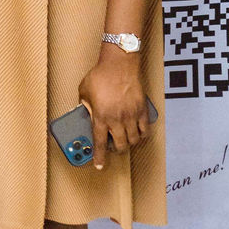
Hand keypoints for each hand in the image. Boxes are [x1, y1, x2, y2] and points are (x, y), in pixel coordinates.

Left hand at [77, 52, 151, 170]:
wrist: (119, 64)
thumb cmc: (101, 75)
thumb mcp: (84, 92)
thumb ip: (85, 106)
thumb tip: (86, 114)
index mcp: (100, 117)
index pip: (99, 143)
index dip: (99, 157)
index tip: (99, 165)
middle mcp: (117, 119)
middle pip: (119, 145)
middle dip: (115, 150)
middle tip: (112, 147)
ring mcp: (131, 115)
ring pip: (134, 140)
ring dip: (128, 143)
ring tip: (124, 139)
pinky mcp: (142, 110)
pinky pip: (145, 129)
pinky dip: (142, 135)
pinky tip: (137, 133)